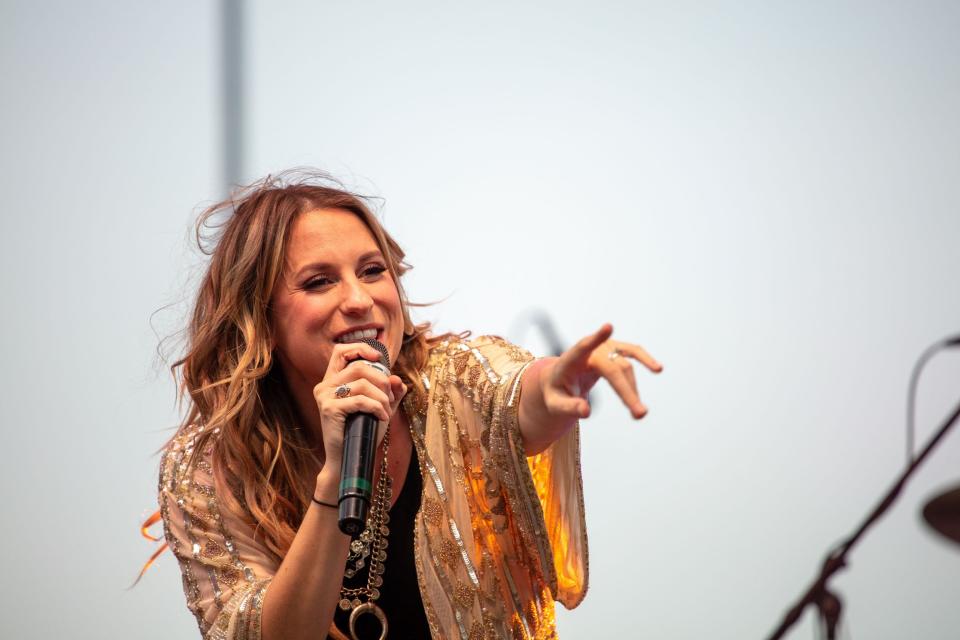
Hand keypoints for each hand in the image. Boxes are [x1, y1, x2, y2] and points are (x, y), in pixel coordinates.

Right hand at [311, 342, 406, 473]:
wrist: (348, 460)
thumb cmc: (362, 433)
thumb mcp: (380, 408)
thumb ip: (390, 392)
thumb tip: (396, 379)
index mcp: (332, 381)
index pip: (341, 352)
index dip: (361, 349)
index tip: (379, 359)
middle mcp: (325, 385)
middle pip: (358, 367)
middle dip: (381, 380)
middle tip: (389, 398)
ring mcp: (325, 396)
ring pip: (362, 383)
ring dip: (382, 398)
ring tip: (387, 411)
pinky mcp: (329, 409)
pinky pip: (360, 400)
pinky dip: (377, 407)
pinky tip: (383, 417)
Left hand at [543, 323, 661, 419]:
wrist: (560, 379)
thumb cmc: (556, 392)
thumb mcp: (555, 404)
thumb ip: (569, 407)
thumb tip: (586, 411)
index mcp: (570, 361)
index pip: (582, 347)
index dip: (596, 339)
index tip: (608, 327)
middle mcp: (589, 351)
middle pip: (613, 369)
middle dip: (627, 392)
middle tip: (640, 415)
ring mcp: (603, 348)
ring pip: (624, 367)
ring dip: (633, 390)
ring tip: (639, 414)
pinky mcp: (614, 350)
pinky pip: (633, 353)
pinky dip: (645, 360)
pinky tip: (657, 368)